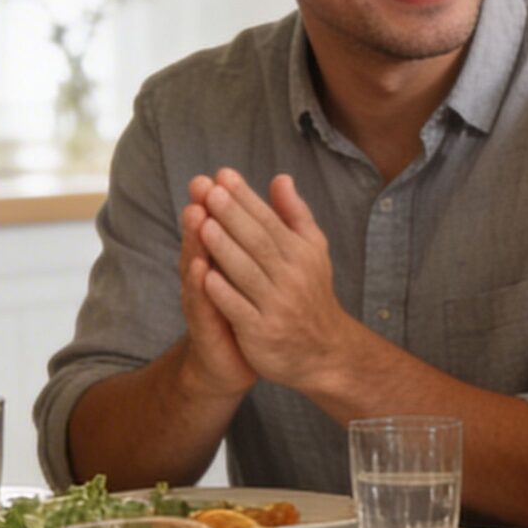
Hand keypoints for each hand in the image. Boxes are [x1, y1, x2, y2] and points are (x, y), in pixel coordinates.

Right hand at [175, 176, 255, 398]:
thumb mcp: (257, 271)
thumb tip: (279, 197)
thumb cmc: (246, 310)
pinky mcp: (204, 326)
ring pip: (195, 266)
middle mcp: (206, 274)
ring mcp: (202, 299)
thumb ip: (263, 236)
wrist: (233, 363)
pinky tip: (200, 271)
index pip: (219, 224)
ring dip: (194, 242)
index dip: (220, 201)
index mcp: (221, 259)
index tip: (223, 173)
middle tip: (201, 186)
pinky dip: (201, 287)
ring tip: (196, 217)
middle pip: (201, 239)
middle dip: (202, 211)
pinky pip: (201, 304)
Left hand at [193, 170, 361, 390]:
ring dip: (224, 249)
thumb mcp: (312, 251)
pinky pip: (240, 310)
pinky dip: (223, 293)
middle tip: (209, 191)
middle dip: (232, 216)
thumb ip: (294, 215)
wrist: (325, 352)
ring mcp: (277, 306)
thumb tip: (281, 178)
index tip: (223, 175)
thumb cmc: (310, 294)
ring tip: (202, 224)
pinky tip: (203, 275)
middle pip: (258, 242)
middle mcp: (292, 278)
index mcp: (301, 254)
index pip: (270, 221)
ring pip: (247, 273)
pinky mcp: (263, 333)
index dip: (246, 198)